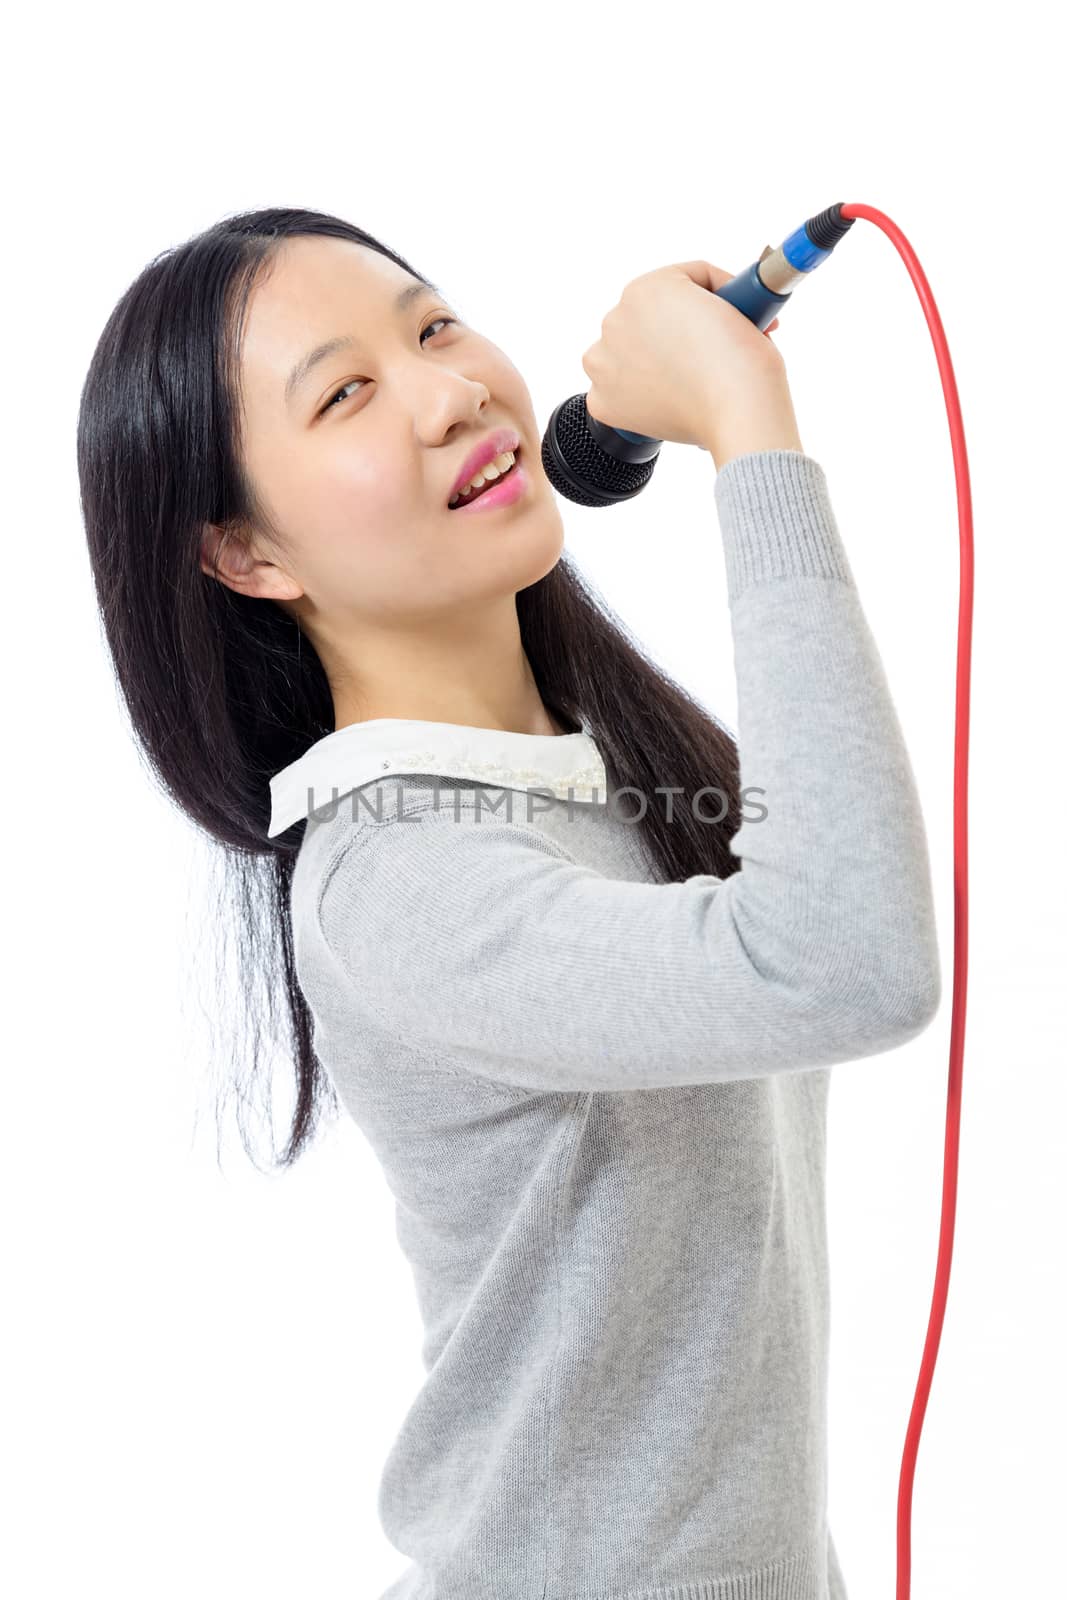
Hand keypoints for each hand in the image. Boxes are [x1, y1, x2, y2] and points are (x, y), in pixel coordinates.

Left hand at [580, 260, 794, 453]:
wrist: (739, 405)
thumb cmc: (743, 359)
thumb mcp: (733, 302)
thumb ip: (704, 304)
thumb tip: (698, 322)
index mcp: (645, 288)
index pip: (675, 285)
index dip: (706, 301)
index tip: (723, 316)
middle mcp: (615, 319)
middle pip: (646, 321)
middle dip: (674, 332)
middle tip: (706, 351)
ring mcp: (604, 361)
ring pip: (625, 355)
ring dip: (647, 361)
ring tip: (685, 378)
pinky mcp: (603, 401)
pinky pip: (616, 393)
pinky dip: (635, 397)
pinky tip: (663, 399)